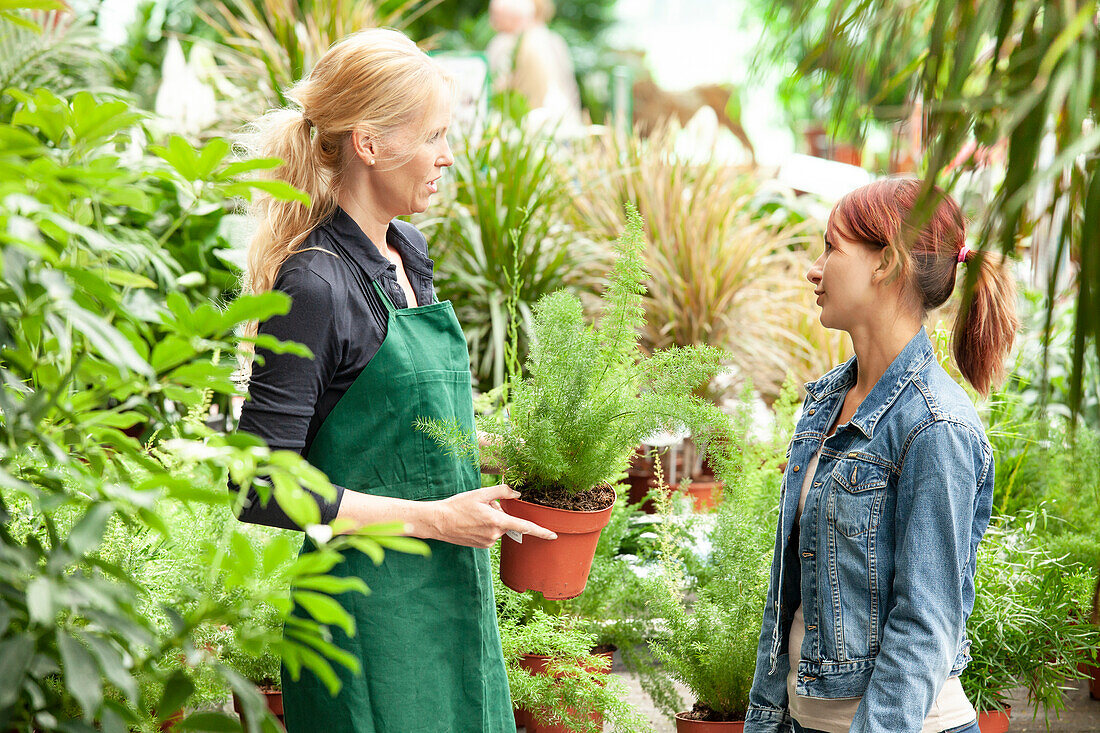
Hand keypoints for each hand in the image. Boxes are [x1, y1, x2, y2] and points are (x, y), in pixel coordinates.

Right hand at [426, 484, 556, 547]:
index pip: (524, 527)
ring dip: (492, 520)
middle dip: (500, 513)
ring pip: (498, 528)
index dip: (541, 532)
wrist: (438, 522)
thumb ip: (501, 491)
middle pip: (507, 522)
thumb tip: (517, 494)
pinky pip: (491, 534)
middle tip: (482, 506)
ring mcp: (488, 542)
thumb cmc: (457, 506)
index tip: (553, 535)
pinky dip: (486, 527)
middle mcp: (494, 534)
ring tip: (473, 515)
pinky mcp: (481, 546)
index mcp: (497, 521)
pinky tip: (472, 522)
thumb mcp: (480, 493)